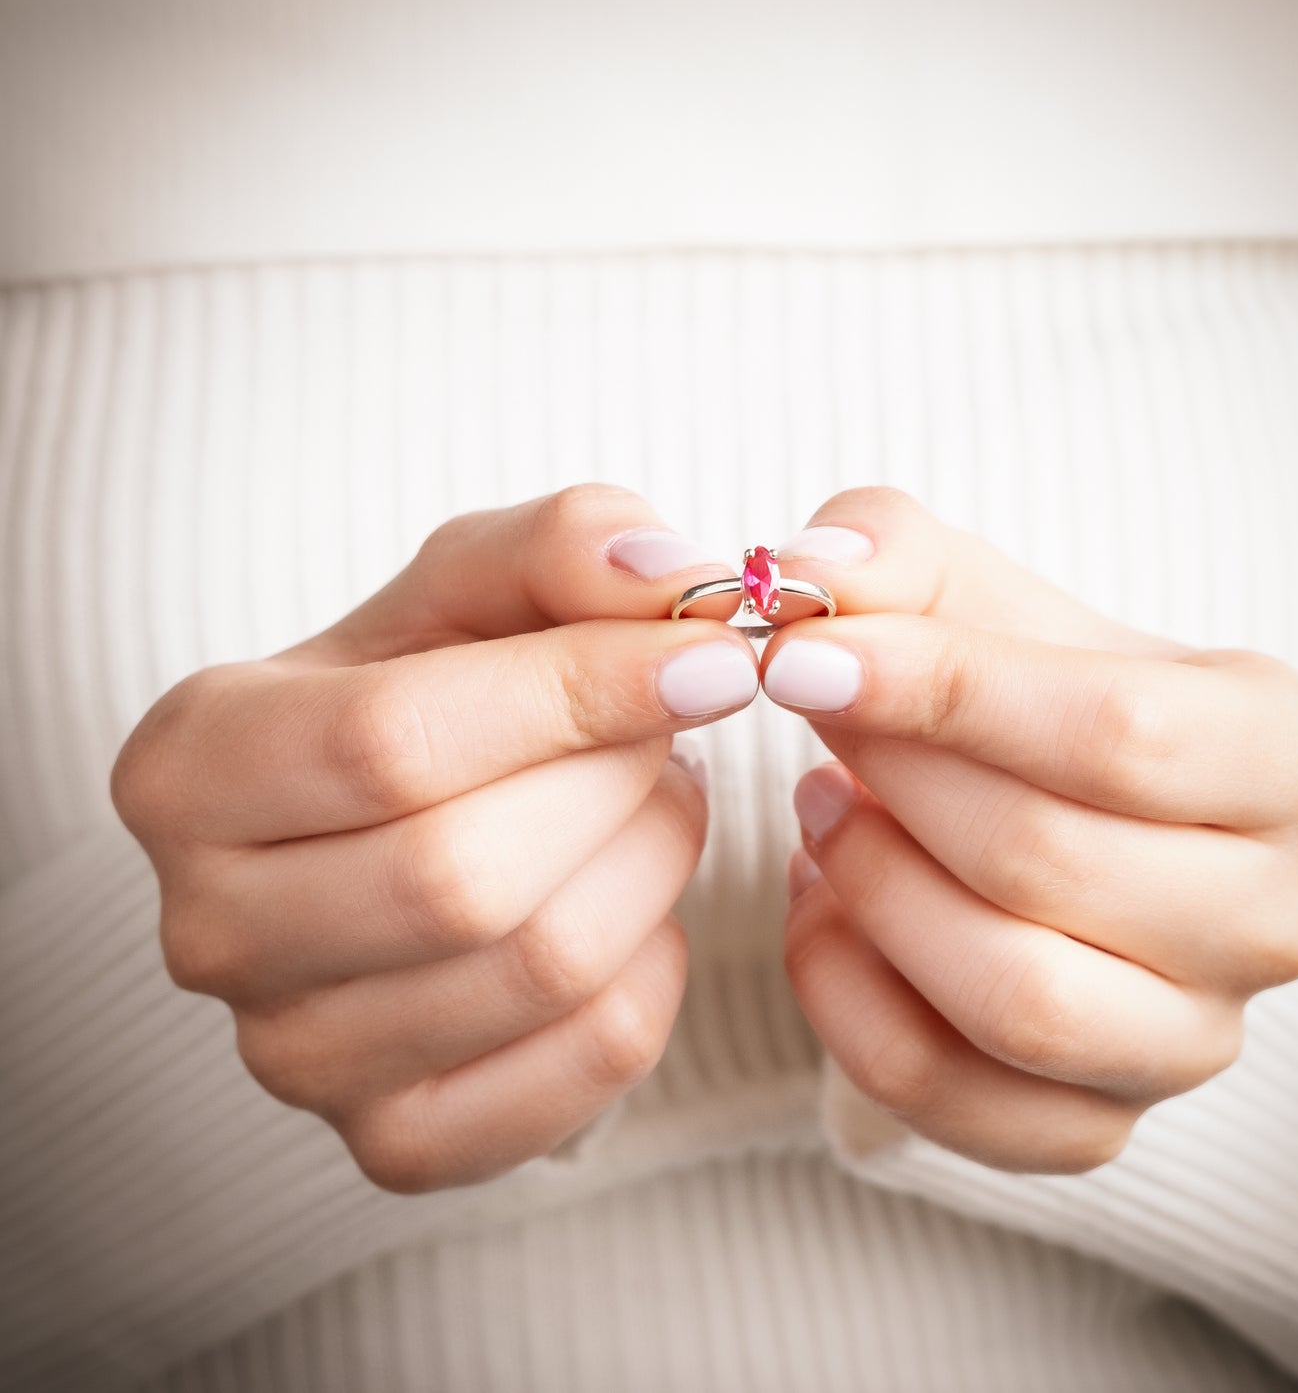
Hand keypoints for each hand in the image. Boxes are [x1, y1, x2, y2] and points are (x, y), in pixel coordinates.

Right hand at [110, 484, 757, 1192]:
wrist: (406, 828)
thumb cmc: (434, 693)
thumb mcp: (475, 586)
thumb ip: (562, 547)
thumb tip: (673, 579)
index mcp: (192, 770)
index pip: (394, 742)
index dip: (579, 692)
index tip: (713, 657)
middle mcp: (212, 931)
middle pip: (464, 874)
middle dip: (617, 784)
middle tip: (664, 731)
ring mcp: (296, 1059)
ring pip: (546, 968)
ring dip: (650, 861)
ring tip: (645, 799)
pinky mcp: (401, 1140)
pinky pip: (594, 1055)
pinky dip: (656, 962)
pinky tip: (628, 900)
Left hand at [763, 487, 1297, 1173]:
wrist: (1040, 810)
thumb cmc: (1017, 693)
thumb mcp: (969, 590)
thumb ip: (890, 553)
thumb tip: (805, 576)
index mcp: (1287, 757)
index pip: (1119, 735)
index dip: (942, 691)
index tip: (801, 656)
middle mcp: (1270, 916)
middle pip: (1049, 862)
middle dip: (891, 780)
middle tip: (807, 715)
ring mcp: (1191, 1039)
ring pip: (1014, 999)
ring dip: (872, 891)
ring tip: (818, 808)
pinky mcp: (1096, 1126)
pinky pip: (944, 1092)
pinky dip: (844, 997)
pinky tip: (822, 905)